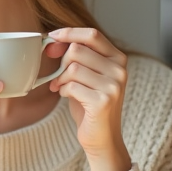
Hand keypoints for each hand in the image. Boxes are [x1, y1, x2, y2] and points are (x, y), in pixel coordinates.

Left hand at [45, 28, 131, 170]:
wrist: (102, 138)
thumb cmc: (90, 104)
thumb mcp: (87, 75)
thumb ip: (76, 56)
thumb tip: (53, 40)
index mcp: (118, 59)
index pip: (92, 34)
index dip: (69, 33)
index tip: (52, 37)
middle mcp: (119, 70)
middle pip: (78, 50)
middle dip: (62, 63)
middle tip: (58, 77)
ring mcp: (114, 85)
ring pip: (73, 68)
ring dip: (61, 79)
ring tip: (62, 88)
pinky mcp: (103, 101)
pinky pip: (71, 86)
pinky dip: (62, 90)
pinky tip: (66, 97)